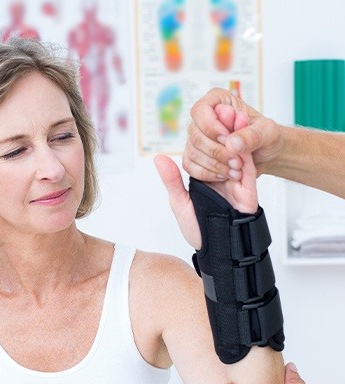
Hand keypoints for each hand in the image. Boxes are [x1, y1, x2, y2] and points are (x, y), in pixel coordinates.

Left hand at [154, 107, 257, 249]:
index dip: (206, 132)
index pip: (205, 149)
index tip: (204, 114)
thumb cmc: (200, 229)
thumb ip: (172, 180)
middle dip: (222, 128)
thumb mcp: (180, 203)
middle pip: (224, 146)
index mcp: (204, 176)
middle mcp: (221, 175)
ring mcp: (235, 181)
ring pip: (238, 152)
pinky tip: (238, 143)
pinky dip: (244, 154)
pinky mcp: (247, 189)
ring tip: (232, 115)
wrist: (217, 249)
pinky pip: (248, 167)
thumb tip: (159, 159)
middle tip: (222, 109)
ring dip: (235, 135)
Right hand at [184, 88, 284, 180]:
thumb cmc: (266, 137)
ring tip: (236, 171)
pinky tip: (224, 175)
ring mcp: (196, 139)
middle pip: (196, 136)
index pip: (200, 111)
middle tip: (238, 162)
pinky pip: (190, 166)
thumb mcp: (267, 132)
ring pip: (193, 153)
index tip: (228, 140)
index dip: (211, 127)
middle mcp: (202, 119)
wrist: (265, 155)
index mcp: (218, 101)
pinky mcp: (194, 156)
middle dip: (217, 152)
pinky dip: (207, 174)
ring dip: (215, 165)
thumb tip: (231, 143)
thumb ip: (251, 135)